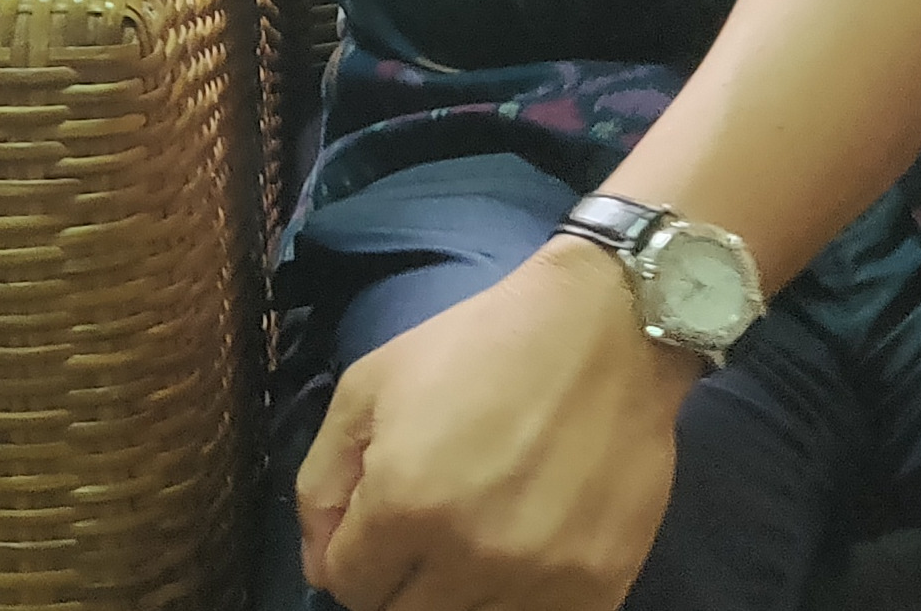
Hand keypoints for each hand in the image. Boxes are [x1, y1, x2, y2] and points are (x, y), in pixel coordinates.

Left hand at [299, 241, 699, 610]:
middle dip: (394, 582)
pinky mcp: (597, 587)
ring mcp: (539, 579)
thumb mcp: (366, 389)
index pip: (348, 586)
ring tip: (467, 539)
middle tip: (414, 538)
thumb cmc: (475, 349)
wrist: (602, 336)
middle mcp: (470, 555)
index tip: (368, 533)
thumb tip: (317, 566)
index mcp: (404, 504)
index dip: (349, 560)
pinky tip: (516, 555)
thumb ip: (323, 482)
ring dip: (453, 594)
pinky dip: (513, 601)